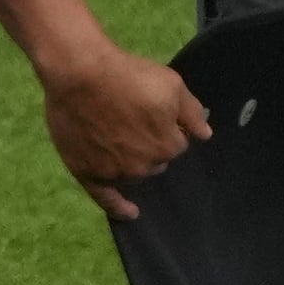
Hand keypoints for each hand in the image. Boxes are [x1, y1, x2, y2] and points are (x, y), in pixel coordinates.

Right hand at [41, 36, 211, 216]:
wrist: (78, 71)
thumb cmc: (126, 74)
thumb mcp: (171, 83)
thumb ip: (192, 112)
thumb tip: (205, 135)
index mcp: (169, 146)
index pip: (176, 143)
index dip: (164, 126)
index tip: (149, 111)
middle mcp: (145, 165)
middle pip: (155, 159)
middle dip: (148, 144)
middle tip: (129, 119)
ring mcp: (115, 171)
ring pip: (133, 172)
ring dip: (131, 160)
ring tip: (115, 136)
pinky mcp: (87, 172)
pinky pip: (107, 199)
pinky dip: (120, 208)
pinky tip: (131, 213)